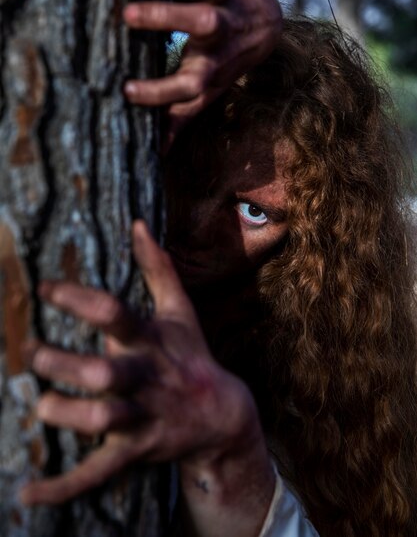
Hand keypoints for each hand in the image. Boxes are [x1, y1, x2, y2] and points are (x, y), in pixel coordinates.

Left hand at [20, 221, 259, 505]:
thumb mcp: (179, 311)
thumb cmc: (191, 355)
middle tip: (34, 353)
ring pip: (101, 421)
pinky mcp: (135, 450)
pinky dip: (63, 487)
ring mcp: (142, 417)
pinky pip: (98, 471)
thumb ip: (158, 267)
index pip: (115, 314)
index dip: (79, 299)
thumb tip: (139, 224)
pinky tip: (26, 493)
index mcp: (152, 341)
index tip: (44, 289)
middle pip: (105, 373)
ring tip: (41, 407)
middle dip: (66, 365)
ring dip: (67, 415)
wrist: (222, 417)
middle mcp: (145, 378)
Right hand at [123, 0, 282, 140]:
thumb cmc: (225, 60)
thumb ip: (182, 116)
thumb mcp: (207, 90)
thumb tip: (158, 156)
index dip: (159, 91)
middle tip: (126, 16)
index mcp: (212, 65)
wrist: (267, 23)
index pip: (188, 84)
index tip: (125, 91)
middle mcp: (221, 30)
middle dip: (166, 18)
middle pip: (202, 23)